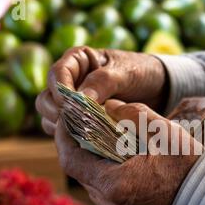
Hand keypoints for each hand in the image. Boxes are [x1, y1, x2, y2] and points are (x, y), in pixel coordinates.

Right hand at [36, 46, 166, 135]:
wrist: (157, 88)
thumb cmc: (142, 72)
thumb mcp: (126, 73)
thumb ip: (103, 82)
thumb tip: (79, 100)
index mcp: (78, 61)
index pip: (57, 75)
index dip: (60, 91)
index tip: (71, 107)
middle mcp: (70, 81)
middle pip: (46, 98)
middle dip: (58, 113)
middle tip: (77, 125)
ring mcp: (72, 103)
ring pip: (51, 117)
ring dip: (63, 128)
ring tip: (84, 135)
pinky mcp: (79, 120)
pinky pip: (65, 131)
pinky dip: (72, 137)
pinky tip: (88, 142)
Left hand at [53, 101, 200, 204]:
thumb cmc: (191, 168)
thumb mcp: (164, 132)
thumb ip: (133, 115)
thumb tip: (112, 106)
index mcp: (115, 185)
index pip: (71, 160)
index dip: (65, 136)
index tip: (68, 118)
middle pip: (83, 173)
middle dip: (82, 148)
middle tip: (89, 127)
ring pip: (97, 186)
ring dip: (97, 164)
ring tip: (110, 145)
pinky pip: (113, 198)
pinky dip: (113, 179)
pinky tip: (129, 166)